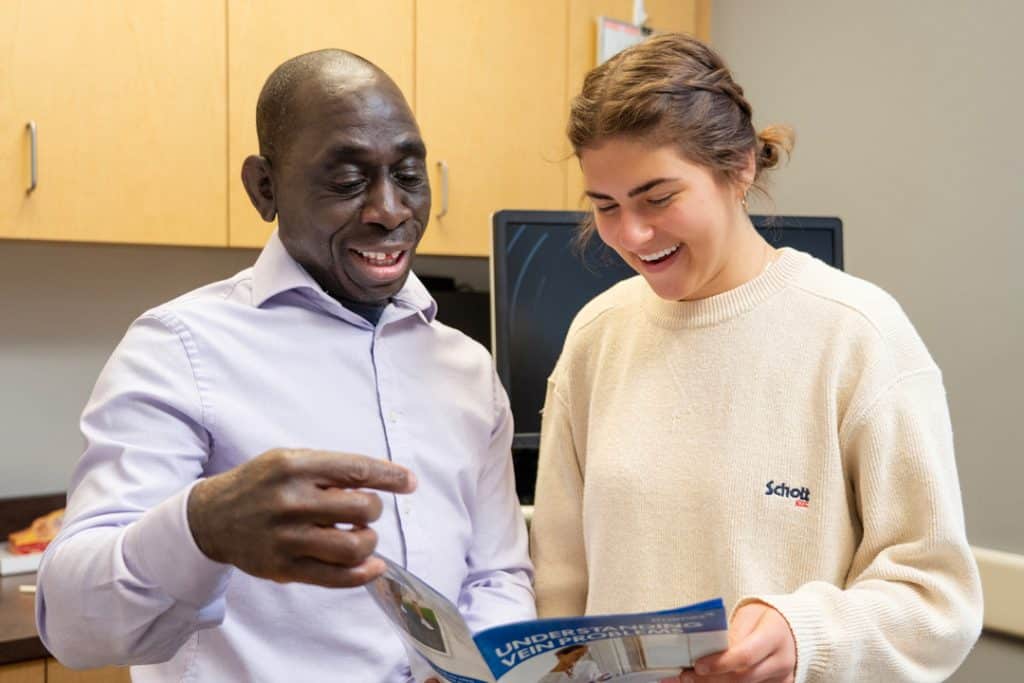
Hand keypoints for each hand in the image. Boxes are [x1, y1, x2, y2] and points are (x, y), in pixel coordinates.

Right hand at [187, 448, 414, 586]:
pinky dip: (363, 574)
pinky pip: (336, 577)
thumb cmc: (262, 485)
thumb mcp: (290, 461)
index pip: (357, 469)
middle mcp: (290, 501)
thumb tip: (388, 480)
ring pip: (354, 546)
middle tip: (364, 511)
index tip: (410, 483)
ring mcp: (286, 538)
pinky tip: (373, 566)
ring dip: (369, 541)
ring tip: (360, 536)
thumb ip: (332, 469)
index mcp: (295, 466)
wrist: (211, 517)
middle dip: (373, 510)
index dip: (391, 477)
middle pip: (362, 508)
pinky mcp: (283, 568)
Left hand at [671, 602, 795, 682]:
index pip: (745, 656)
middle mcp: (782, 661)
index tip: (697, 665)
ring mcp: (783, 678)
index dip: (719, 664)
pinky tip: (710, 682)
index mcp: (774, 636)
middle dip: (711, 679)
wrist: (792, 628)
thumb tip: (705, 652)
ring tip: (693, 680)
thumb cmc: (766, 617)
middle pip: (743, 678)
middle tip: (686, 677)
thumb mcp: (749, 615)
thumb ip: (731, 634)